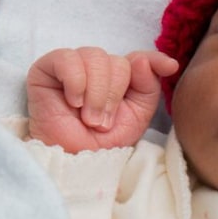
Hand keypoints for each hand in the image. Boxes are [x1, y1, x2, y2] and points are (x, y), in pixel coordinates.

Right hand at [26, 47, 178, 151]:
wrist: (75, 160)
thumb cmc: (104, 142)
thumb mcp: (136, 117)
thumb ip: (147, 87)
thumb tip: (143, 60)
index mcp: (121, 77)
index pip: (139, 58)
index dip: (155, 59)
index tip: (170, 67)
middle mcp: (98, 67)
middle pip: (117, 62)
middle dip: (113, 96)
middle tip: (102, 123)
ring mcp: (73, 65)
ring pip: (95, 57)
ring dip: (96, 95)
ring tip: (88, 118)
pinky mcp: (47, 68)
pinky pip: (68, 59)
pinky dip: (75, 83)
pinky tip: (73, 102)